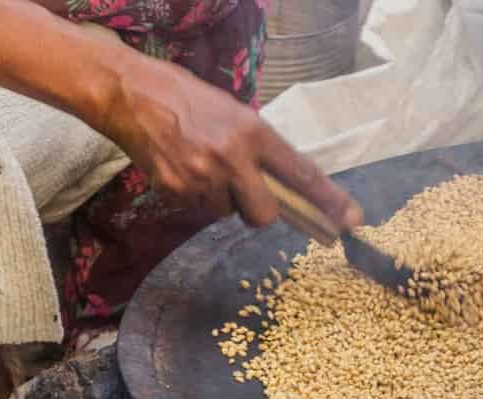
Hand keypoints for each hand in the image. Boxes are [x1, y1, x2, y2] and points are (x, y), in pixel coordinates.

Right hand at [96, 54, 362, 230]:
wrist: (130, 94)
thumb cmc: (189, 100)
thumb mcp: (237, 114)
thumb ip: (264, 150)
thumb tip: (292, 184)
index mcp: (254, 133)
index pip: (301, 174)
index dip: (329, 201)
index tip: (352, 221)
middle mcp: (233, 157)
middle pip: (265, 214)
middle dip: (258, 211)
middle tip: (244, 190)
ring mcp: (203, 177)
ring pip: (228, 213)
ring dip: (221, 199)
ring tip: (201, 164)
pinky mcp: (177, 190)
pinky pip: (200, 210)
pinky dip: (195, 196)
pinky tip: (183, 168)